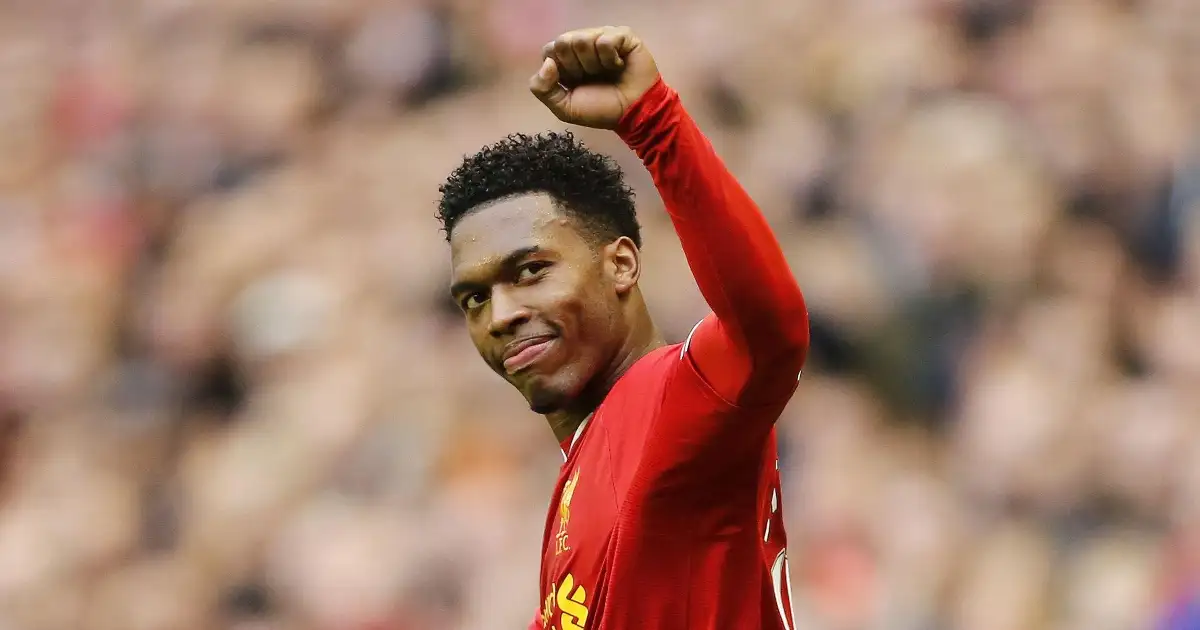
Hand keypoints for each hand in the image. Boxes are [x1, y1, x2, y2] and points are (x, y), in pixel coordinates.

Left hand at [529, 26, 659, 129]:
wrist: (633, 114)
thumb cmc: (601, 109)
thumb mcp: (564, 108)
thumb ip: (542, 88)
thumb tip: (547, 62)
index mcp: (566, 59)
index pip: (549, 50)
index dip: (560, 70)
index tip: (574, 83)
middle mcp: (582, 44)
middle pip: (563, 42)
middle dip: (576, 67)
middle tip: (592, 78)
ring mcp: (601, 37)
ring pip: (582, 39)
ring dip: (594, 64)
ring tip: (607, 73)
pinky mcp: (622, 35)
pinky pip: (605, 40)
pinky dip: (610, 59)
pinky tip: (619, 66)